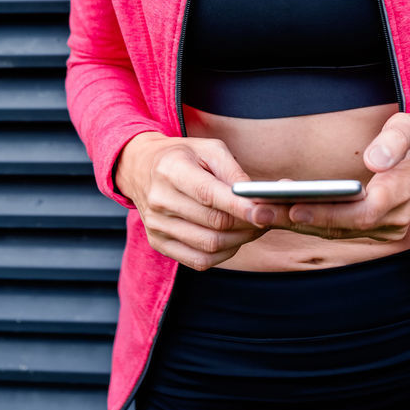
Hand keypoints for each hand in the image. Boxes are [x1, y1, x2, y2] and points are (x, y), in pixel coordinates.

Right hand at [115, 132, 267, 270]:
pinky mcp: (158, 243)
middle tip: (268, 218)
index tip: (264, 212)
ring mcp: (157, 225)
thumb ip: (233, 172)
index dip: (239, 206)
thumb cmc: (182, 155)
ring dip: (240, 240)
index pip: (208, 194)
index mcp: (171, 170)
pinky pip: (199, 260)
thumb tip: (256, 198)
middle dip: (247, 224)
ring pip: (210, 245)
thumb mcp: (208, 149)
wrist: (141, 167)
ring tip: (254, 227)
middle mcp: (160, 200)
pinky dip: (224, 253)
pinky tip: (234, 238)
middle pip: (213, 223)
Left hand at [248, 115, 409, 241]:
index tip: (294, 208)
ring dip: (298, 224)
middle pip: (340, 228)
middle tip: (259, 211)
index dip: (326, 215)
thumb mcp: (409, 128)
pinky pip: (339, 230)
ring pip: (336, 232)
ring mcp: (385, 229)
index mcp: (400, 195)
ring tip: (260, 211)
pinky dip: (310, 222)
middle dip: (298, 220)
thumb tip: (373, 160)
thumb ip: (392, 142)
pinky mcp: (375, 229)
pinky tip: (282, 211)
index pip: (359, 214)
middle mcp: (392, 220)